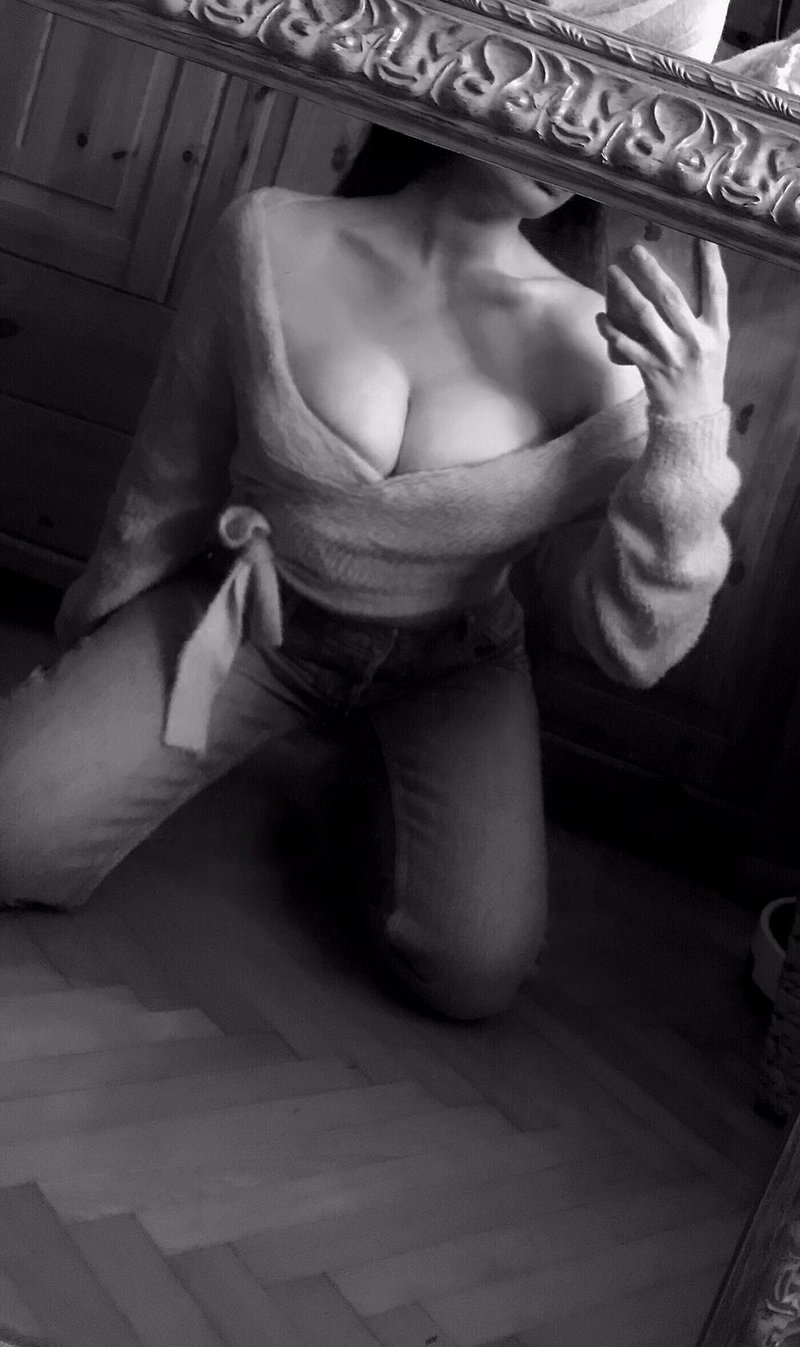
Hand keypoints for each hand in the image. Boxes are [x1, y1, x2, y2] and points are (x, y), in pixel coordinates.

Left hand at [596, 239, 729, 420]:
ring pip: (644, 315)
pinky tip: (600, 317)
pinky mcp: (650, 369)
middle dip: (651, 270)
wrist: (693, 417)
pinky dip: (610, 330)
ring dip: (626, 291)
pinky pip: (624, 344)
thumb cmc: (704, 375)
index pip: (717, 289)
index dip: (711, 262)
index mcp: (717, 331)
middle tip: (635, 250)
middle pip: (671, 296)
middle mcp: (695, 340)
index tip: (702, 237)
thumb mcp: (716, 345)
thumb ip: (703, 318)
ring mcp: (671, 355)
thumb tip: (675, 284)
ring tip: (612, 273)